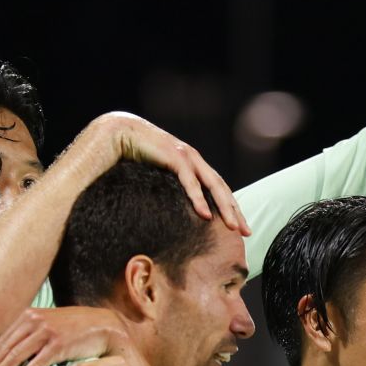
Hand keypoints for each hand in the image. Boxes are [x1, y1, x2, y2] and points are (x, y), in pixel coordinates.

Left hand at [0, 305, 132, 365]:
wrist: (104, 325)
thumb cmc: (77, 327)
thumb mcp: (51, 322)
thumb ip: (33, 331)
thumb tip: (18, 347)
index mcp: (30, 315)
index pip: (5, 338)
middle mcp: (35, 320)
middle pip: (7, 347)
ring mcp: (46, 332)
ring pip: (17, 355)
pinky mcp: (57, 345)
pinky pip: (35, 364)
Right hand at [78, 112, 247, 235]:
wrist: (120, 132)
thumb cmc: (135, 156)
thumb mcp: (158, 177)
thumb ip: (170, 189)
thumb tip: (172, 211)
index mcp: (193, 164)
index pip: (218, 188)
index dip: (231, 207)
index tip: (240, 228)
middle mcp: (194, 159)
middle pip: (222, 189)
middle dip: (235, 211)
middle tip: (246, 233)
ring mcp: (186, 156)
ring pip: (213, 185)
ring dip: (224, 208)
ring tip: (233, 227)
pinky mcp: (174, 156)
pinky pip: (190, 181)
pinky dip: (198, 199)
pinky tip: (204, 215)